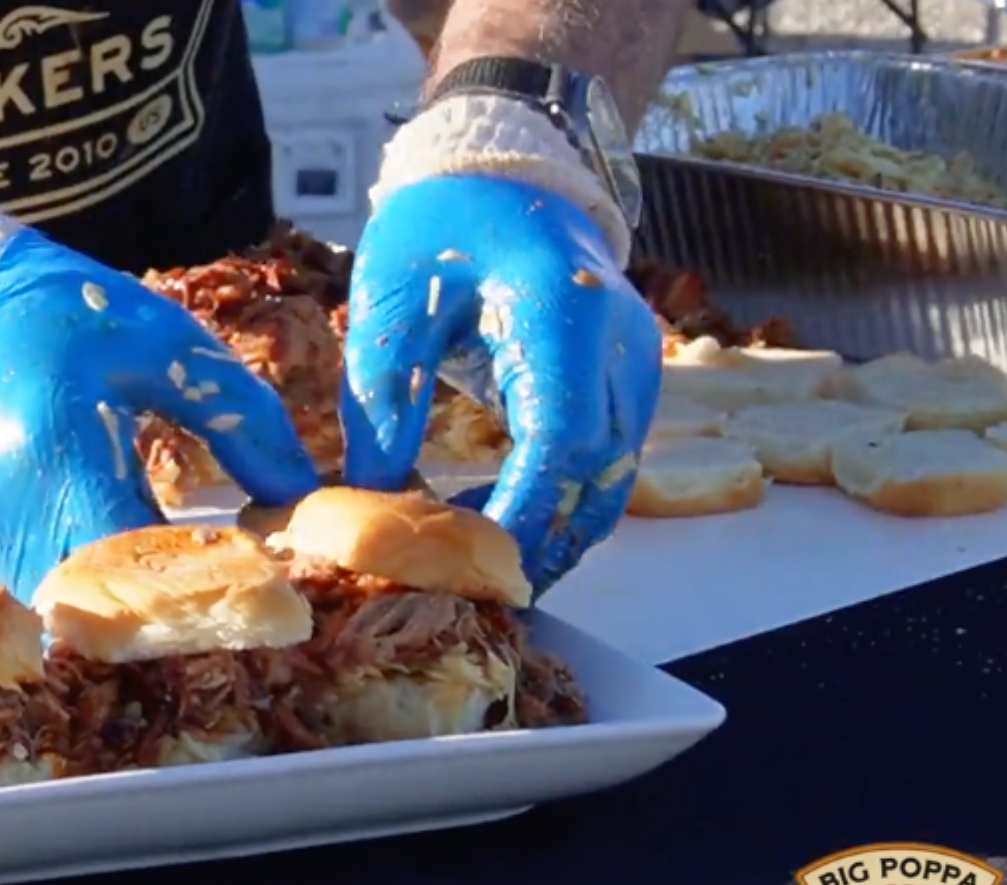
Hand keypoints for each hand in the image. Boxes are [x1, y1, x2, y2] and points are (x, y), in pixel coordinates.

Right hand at [0, 229, 319, 599]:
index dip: (202, 584)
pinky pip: (18, 585)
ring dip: (111, 598)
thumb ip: (240, 418)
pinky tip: (95, 544)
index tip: (256, 585)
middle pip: (97, 603)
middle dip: (159, 605)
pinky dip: (66, 577)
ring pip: (56, 604)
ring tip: (157, 568)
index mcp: (57, 448)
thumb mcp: (164, 344)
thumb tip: (301, 492)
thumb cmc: (64, 314)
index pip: (141, 560)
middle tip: (210, 592)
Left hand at [340, 175, 661, 596]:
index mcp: (562, 312)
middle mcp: (620, 342)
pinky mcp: (631, 379)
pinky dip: (567, 503)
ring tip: (487, 573)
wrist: (504, 173)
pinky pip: (613, 461)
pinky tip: (508, 525)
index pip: (560, 437)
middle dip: (540, 540)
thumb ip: (383, 399)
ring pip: (615, 479)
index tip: (473, 562)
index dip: (522, 510)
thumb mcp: (391, 302)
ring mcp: (638, 362)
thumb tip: (369, 500)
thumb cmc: (440, 227)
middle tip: (473, 589)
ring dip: (558, 533)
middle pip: (598, 473)